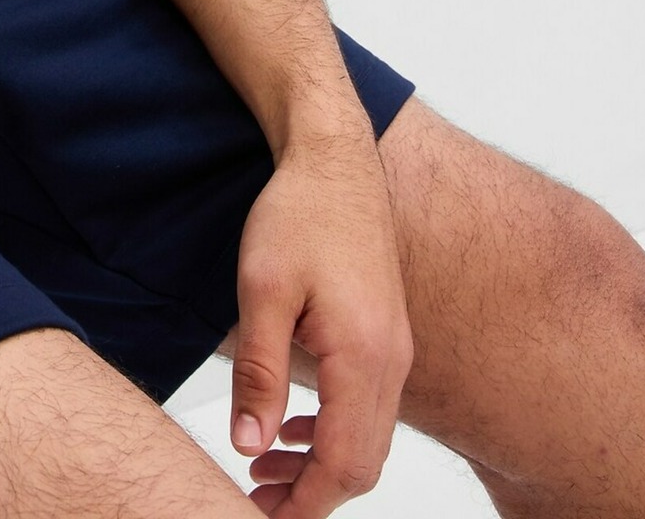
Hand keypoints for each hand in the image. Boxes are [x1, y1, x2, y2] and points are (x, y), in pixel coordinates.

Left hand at [226, 127, 413, 514]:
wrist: (334, 160)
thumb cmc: (297, 214)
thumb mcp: (260, 290)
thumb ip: (258, 373)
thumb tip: (249, 446)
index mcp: (363, 357)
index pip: (343, 463)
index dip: (304, 504)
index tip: (260, 518)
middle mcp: (391, 362)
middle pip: (362, 463)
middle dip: (312, 495)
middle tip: (255, 503)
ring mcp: (395, 350)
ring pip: (368, 438)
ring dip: (321, 465)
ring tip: (265, 470)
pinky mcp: (386, 336)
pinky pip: (369, 408)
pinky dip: (334, 432)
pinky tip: (294, 429)